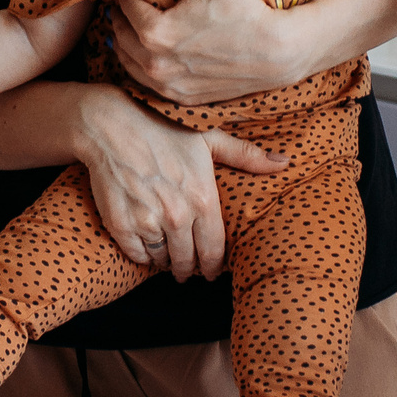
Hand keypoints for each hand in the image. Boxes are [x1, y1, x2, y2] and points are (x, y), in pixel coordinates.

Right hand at [74, 88, 288, 278]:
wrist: (111, 123)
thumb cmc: (163, 126)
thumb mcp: (209, 137)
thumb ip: (246, 156)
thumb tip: (284, 163)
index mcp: (203, 198)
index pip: (214, 249)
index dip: (214, 266)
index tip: (212, 271)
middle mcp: (177, 215)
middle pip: (188, 260)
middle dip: (189, 269)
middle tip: (188, 272)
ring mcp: (147, 221)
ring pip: (162, 259)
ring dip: (166, 261)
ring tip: (167, 259)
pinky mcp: (121, 224)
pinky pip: (136, 254)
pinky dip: (141, 255)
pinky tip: (145, 248)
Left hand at [110, 0, 295, 106]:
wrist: (276, 52)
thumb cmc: (246, 11)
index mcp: (155, 32)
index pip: (125, 8)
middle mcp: (155, 63)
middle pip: (120, 36)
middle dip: (117, 17)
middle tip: (118, 4)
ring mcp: (168, 85)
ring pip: (128, 64)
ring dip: (123, 44)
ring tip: (126, 28)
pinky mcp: (182, 98)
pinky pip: (148, 83)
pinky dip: (141, 68)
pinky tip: (144, 55)